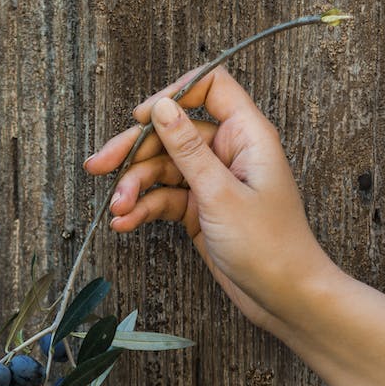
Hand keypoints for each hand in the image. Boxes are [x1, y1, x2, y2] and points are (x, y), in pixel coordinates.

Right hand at [84, 67, 332, 332]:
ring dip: (134, 187)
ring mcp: (212, 182)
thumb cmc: (270, 246)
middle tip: (99, 166)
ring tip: (117, 209)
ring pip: (162, 169)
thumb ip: (187, 149)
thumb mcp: (221, 194)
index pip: (210, 88)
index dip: (173, 95)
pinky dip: (144, 209)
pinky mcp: (201, 209)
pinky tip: (125, 223)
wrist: (285, 297)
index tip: (141, 116)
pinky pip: (165, 199)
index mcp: (246, 135)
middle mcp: (228, 152)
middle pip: (173, 132)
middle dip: (134, 150)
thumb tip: (162, 108)